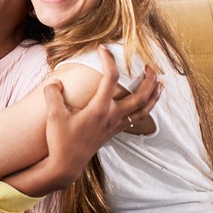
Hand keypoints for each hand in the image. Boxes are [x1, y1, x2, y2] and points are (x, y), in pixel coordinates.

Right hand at [42, 45, 160, 183]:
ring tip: (160, 83)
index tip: (103, 48)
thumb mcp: (53, 115)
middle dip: (148, 79)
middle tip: (148, 65)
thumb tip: (57, 82)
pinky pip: (137, 119)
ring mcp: (115, 125)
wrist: (66, 165)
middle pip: (140, 96)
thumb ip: (53, 94)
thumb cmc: (60, 140)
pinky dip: (146, 109)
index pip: (110, 78)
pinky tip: (146, 103)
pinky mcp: (114, 132)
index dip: (108, 59)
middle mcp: (112, 116)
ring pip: (143, 109)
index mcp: (99, 109)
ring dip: (154, 95)